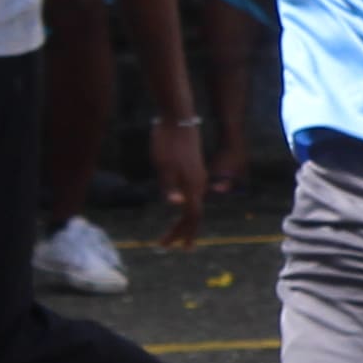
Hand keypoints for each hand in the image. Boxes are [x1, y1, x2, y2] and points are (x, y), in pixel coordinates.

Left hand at [149, 113, 208, 245]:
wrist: (177, 117)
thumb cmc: (167, 141)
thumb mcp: (163, 163)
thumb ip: (169, 185)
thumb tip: (175, 204)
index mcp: (192, 184)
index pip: (191, 216)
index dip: (180, 233)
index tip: (169, 245)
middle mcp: (199, 183)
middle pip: (194, 215)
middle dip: (181, 232)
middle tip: (166, 245)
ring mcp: (198, 177)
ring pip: (194, 206)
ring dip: (183, 222)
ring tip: (172, 233)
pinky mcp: (194, 170)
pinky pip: (193, 196)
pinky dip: (185, 208)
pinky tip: (177, 208)